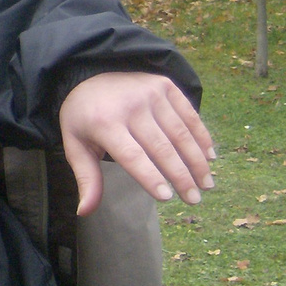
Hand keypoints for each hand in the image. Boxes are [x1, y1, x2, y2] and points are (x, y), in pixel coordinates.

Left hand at [59, 71, 214, 215]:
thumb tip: (84, 211)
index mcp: (104, 123)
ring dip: (197, 160)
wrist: (89, 74)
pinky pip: (188, 113)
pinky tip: (210, 156)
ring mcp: (149, 93)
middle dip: (180, 176)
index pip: (131, 155)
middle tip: (194, 199)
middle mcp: (130, 106)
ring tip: (207, 184)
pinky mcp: (164, 85)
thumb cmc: (84, 117)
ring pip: (180, 132)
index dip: (150, 177)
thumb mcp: (75, 145)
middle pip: (161, 147)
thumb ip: (86, 178)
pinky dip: (201, 135)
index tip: (167, 198)